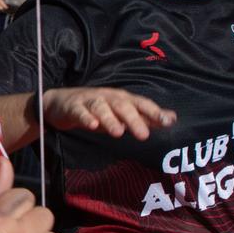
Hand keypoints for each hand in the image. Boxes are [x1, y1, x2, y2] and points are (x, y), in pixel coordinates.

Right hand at [42, 87, 176, 139]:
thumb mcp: (121, 113)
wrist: (61, 103)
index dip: (154, 111)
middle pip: (122, 105)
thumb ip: (145, 117)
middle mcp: (108, 97)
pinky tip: (92, 126)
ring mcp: (90, 101)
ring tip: (118, 133)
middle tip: (143, 135)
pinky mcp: (73, 107)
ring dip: (110, 119)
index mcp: (122, 99)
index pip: (141, 103)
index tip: (168, 122)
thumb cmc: (97, 110)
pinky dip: (86, 118)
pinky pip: (80, 112)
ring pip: (101, 108)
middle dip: (133, 119)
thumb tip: (172, 118)